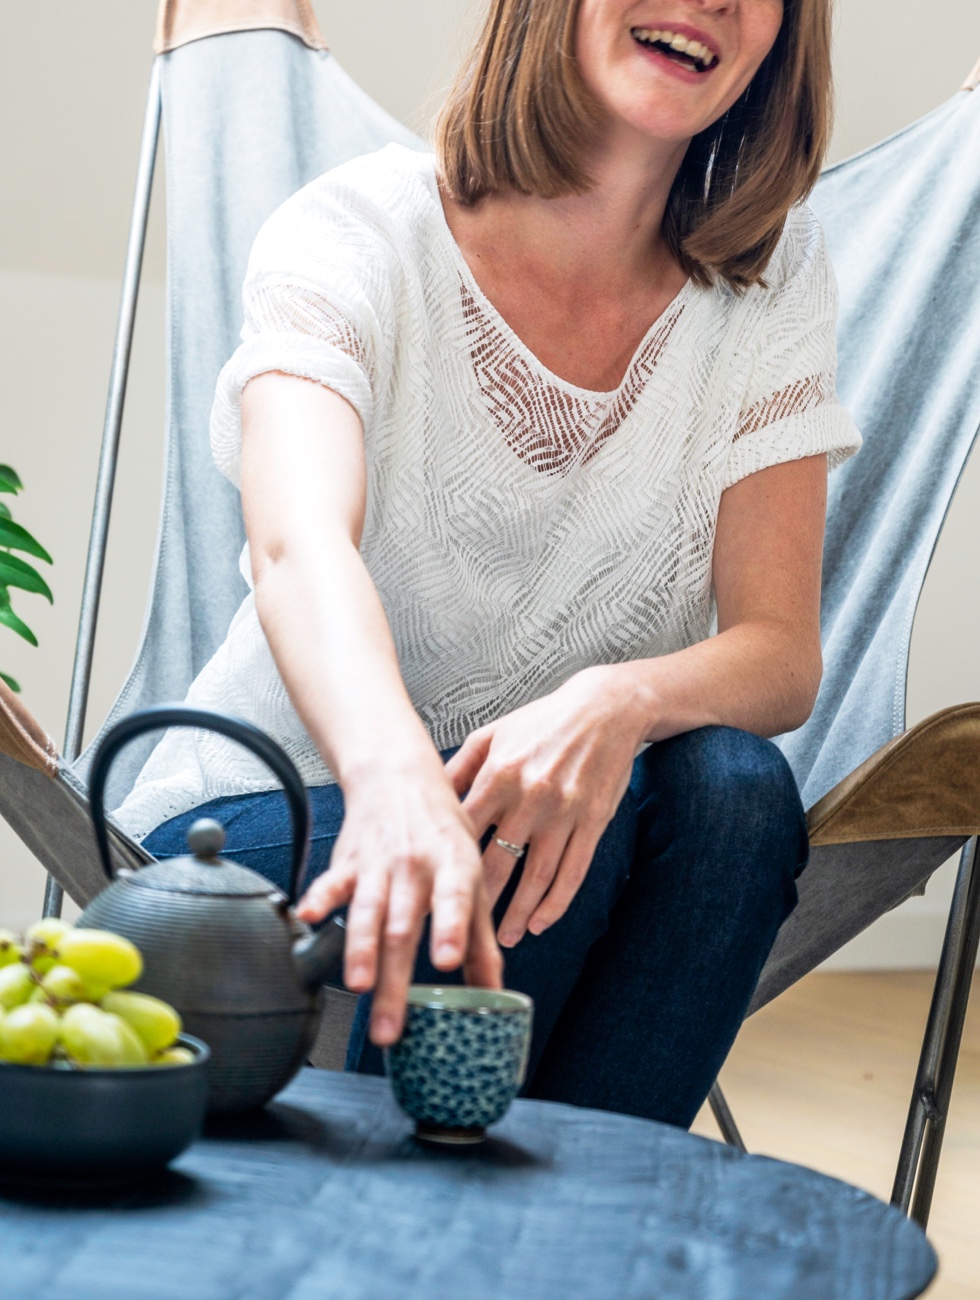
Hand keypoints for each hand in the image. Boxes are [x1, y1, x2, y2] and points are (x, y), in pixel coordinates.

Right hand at [296, 760, 502, 1045]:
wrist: (400, 776)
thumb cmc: (442, 830)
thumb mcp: (473, 875)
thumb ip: (480, 938)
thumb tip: (494, 994)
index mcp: (454, 866)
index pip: (455, 898)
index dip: (452, 928)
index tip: (448, 961)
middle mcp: (415, 866)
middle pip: (403, 927)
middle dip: (394, 979)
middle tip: (390, 1026)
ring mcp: (379, 865)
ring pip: (367, 912)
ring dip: (360, 950)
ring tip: (357, 986)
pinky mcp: (348, 863)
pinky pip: (331, 883)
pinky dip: (318, 899)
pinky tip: (306, 918)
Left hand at [445, 666, 647, 949]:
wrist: (605, 709)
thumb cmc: (543, 721)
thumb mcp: (492, 734)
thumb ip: (459, 767)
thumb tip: (429, 798)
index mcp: (498, 775)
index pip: (464, 832)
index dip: (445, 866)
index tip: (430, 893)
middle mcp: (529, 798)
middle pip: (497, 863)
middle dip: (478, 903)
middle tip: (462, 931)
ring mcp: (563, 813)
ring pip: (536, 877)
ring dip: (518, 913)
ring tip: (504, 938)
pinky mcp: (592, 823)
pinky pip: (572, 871)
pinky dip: (556, 902)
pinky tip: (541, 922)